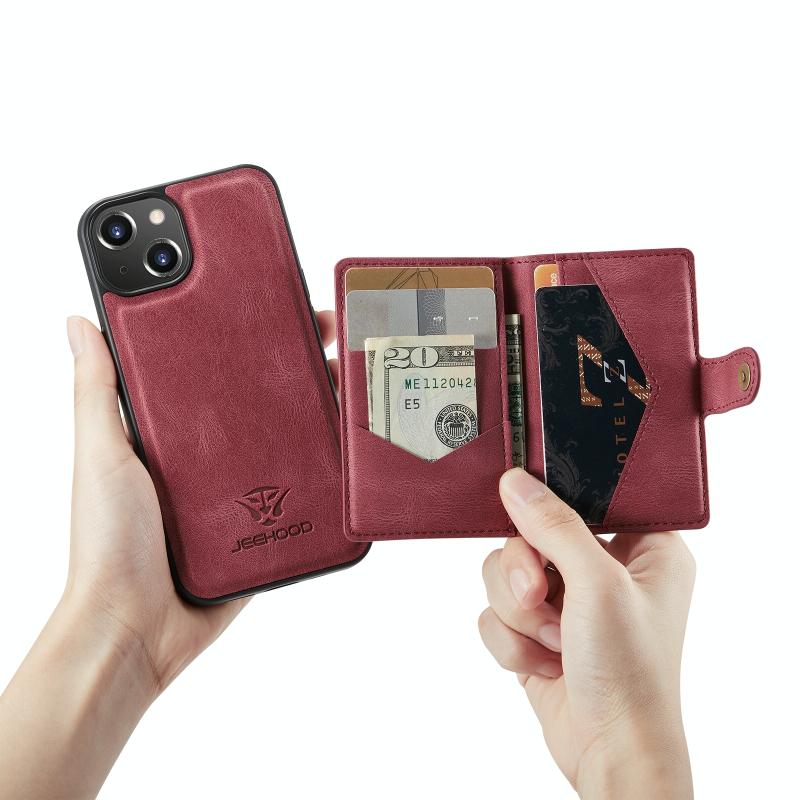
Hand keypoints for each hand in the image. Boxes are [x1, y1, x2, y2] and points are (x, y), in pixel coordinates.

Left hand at [63, 311, 339, 694]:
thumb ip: (95, 390)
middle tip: (330, 332)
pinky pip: (302, 488)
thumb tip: (77, 320)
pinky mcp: (267, 524)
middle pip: (260, 398)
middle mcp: (208, 456)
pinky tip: (347, 439)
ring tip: (348, 377)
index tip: (270, 301)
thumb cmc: (109, 543)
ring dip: (317, 409)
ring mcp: (241, 490)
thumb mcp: (100, 455)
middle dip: (295, 362)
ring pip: (288, 438)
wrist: (139, 630)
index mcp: (170, 432)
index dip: (241, 332)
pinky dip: (325, 465)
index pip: (212, 367)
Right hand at [479, 468, 694, 799]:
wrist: (611, 754)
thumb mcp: (598, 585)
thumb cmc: (631, 674)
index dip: (551, 502)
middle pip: (529, 534)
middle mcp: (603, 567)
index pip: (584, 496)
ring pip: (505, 572)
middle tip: (540, 598)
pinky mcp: (538, 630)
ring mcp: (568, 600)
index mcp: (642, 545)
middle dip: (526, 574)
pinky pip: (496, 611)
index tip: (530, 517)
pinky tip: (546, 665)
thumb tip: (516, 482)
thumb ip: (554, 527)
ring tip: (552, 643)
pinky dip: (512, 641)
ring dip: (519, 614)